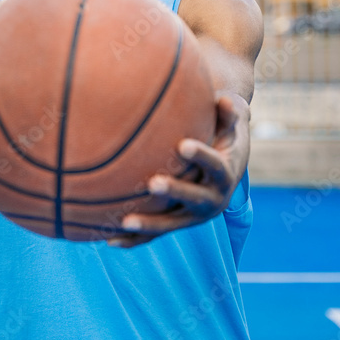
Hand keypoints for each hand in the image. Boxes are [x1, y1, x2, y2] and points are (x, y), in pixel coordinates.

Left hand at [107, 92, 250, 248]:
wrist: (224, 169)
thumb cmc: (222, 137)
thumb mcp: (230, 124)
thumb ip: (228, 113)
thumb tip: (224, 98)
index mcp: (226, 175)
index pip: (214, 165)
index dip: (201, 156)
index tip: (183, 145)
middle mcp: (213, 201)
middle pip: (194, 198)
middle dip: (175, 192)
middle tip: (153, 183)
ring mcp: (193, 216)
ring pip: (171, 223)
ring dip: (149, 224)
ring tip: (125, 221)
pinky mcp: (177, 223)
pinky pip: (155, 234)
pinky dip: (134, 239)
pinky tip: (109, 241)